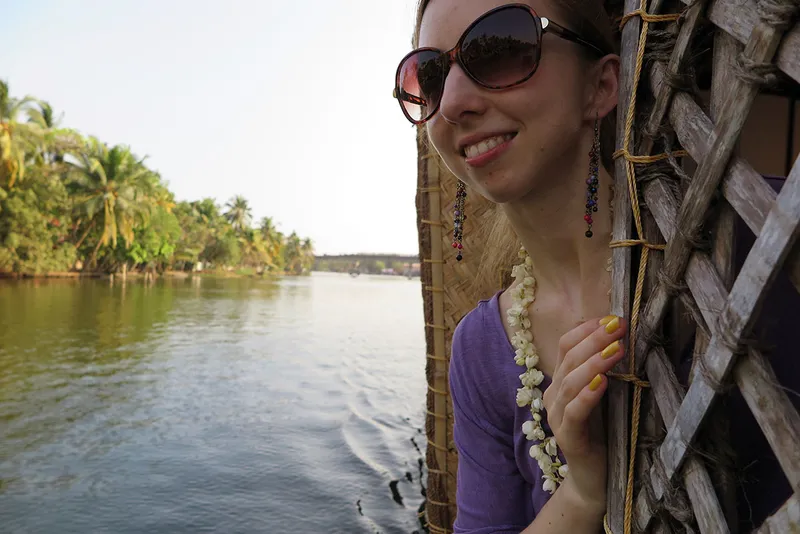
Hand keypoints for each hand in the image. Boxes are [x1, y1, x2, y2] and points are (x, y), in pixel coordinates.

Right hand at [542, 315, 626, 509]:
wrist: (595, 481)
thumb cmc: (603, 436)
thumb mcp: (605, 397)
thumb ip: (606, 372)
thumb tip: (624, 340)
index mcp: (561, 382)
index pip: (565, 346)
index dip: (586, 330)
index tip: (612, 318)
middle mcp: (554, 396)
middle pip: (568, 359)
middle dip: (594, 340)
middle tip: (618, 326)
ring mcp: (557, 417)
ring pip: (570, 382)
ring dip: (594, 362)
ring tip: (617, 349)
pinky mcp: (568, 438)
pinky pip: (574, 412)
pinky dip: (587, 395)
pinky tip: (602, 383)